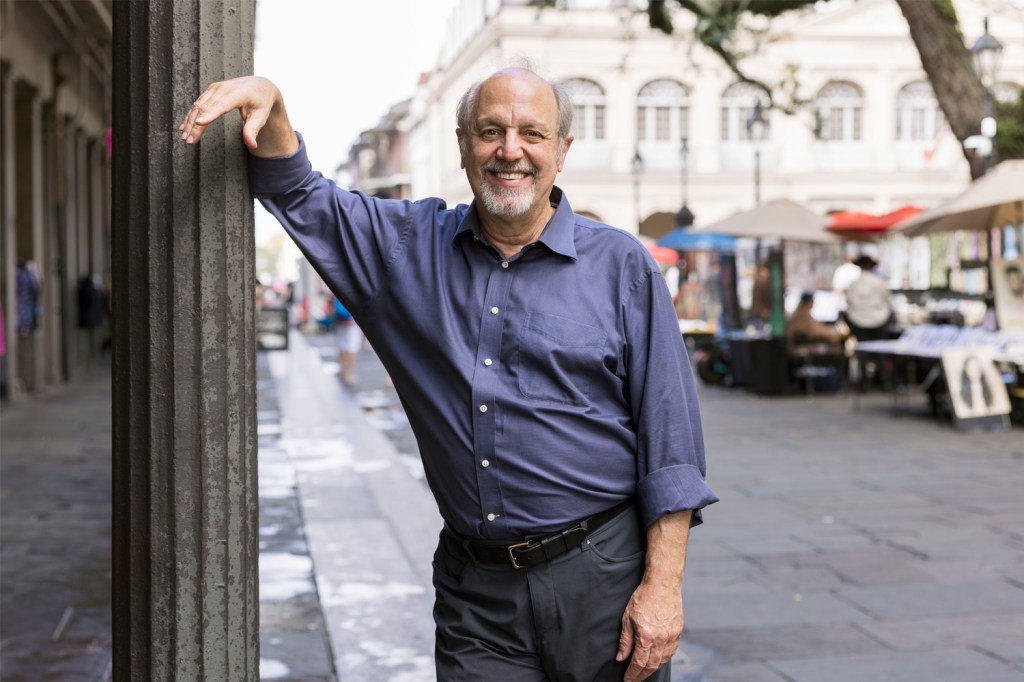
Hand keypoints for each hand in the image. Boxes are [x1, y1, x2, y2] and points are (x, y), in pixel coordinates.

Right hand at [179, 76, 297, 156]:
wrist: (260, 85)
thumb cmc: (261, 102)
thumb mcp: (260, 117)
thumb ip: (253, 130)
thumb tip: (252, 145)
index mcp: (238, 94)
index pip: (222, 105)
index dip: (210, 115)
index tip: (199, 123)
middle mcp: (224, 88)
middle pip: (206, 108)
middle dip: (196, 125)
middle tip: (189, 141)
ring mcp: (216, 88)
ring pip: (198, 105)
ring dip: (190, 122)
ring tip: (185, 137)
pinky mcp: (211, 90)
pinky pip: (198, 103)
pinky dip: (191, 115)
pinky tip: (184, 126)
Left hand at [616, 580, 682, 680]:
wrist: (662, 583)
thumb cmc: (643, 597)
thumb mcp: (627, 618)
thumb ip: (625, 640)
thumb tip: (620, 658)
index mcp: (647, 636)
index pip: (639, 663)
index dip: (632, 674)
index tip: (627, 680)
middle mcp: (661, 639)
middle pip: (652, 665)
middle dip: (642, 675)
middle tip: (634, 679)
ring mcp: (672, 636)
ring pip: (663, 660)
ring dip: (653, 669)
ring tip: (644, 672)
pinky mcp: (678, 632)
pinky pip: (671, 651)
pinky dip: (663, 659)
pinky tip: (657, 660)